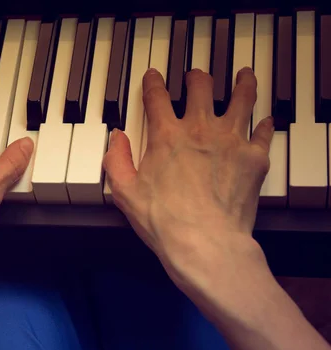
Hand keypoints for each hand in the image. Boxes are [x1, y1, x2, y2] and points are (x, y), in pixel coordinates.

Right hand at [104, 68, 272, 289]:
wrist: (205, 242)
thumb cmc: (164, 221)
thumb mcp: (125, 192)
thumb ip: (116, 160)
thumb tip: (116, 138)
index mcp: (167, 135)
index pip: (157, 97)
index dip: (153, 82)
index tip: (153, 77)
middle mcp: (200, 129)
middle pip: (201, 88)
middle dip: (196, 78)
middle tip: (195, 77)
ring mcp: (231, 140)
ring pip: (241, 98)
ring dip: (241, 84)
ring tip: (244, 75)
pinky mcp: (254, 158)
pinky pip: (263, 131)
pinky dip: (264, 124)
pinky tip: (265, 120)